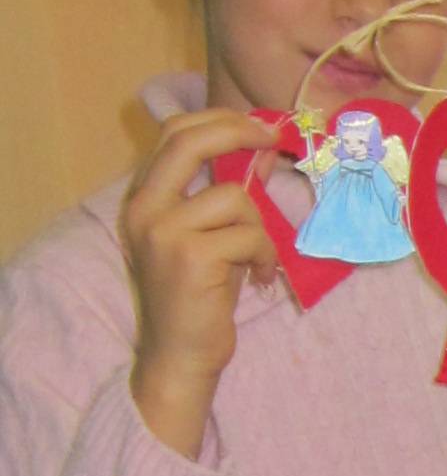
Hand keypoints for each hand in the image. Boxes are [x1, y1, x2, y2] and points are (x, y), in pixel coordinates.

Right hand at [118, 108, 281, 455]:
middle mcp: (144, 208)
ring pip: (235, 198)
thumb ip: (227, 193)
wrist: (180, 356)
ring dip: (259, 229)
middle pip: (190, 140)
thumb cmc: (199, 299)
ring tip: (257, 260)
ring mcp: (163, 230)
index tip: (257, 125)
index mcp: (143, 199)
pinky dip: (265, 256)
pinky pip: (249, 235)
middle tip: (273, 139)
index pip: (174, 133)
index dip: (218, 119)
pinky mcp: (190, 255)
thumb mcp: (212, 236)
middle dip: (238, 131)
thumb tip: (263, 149)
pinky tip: (259, 279)